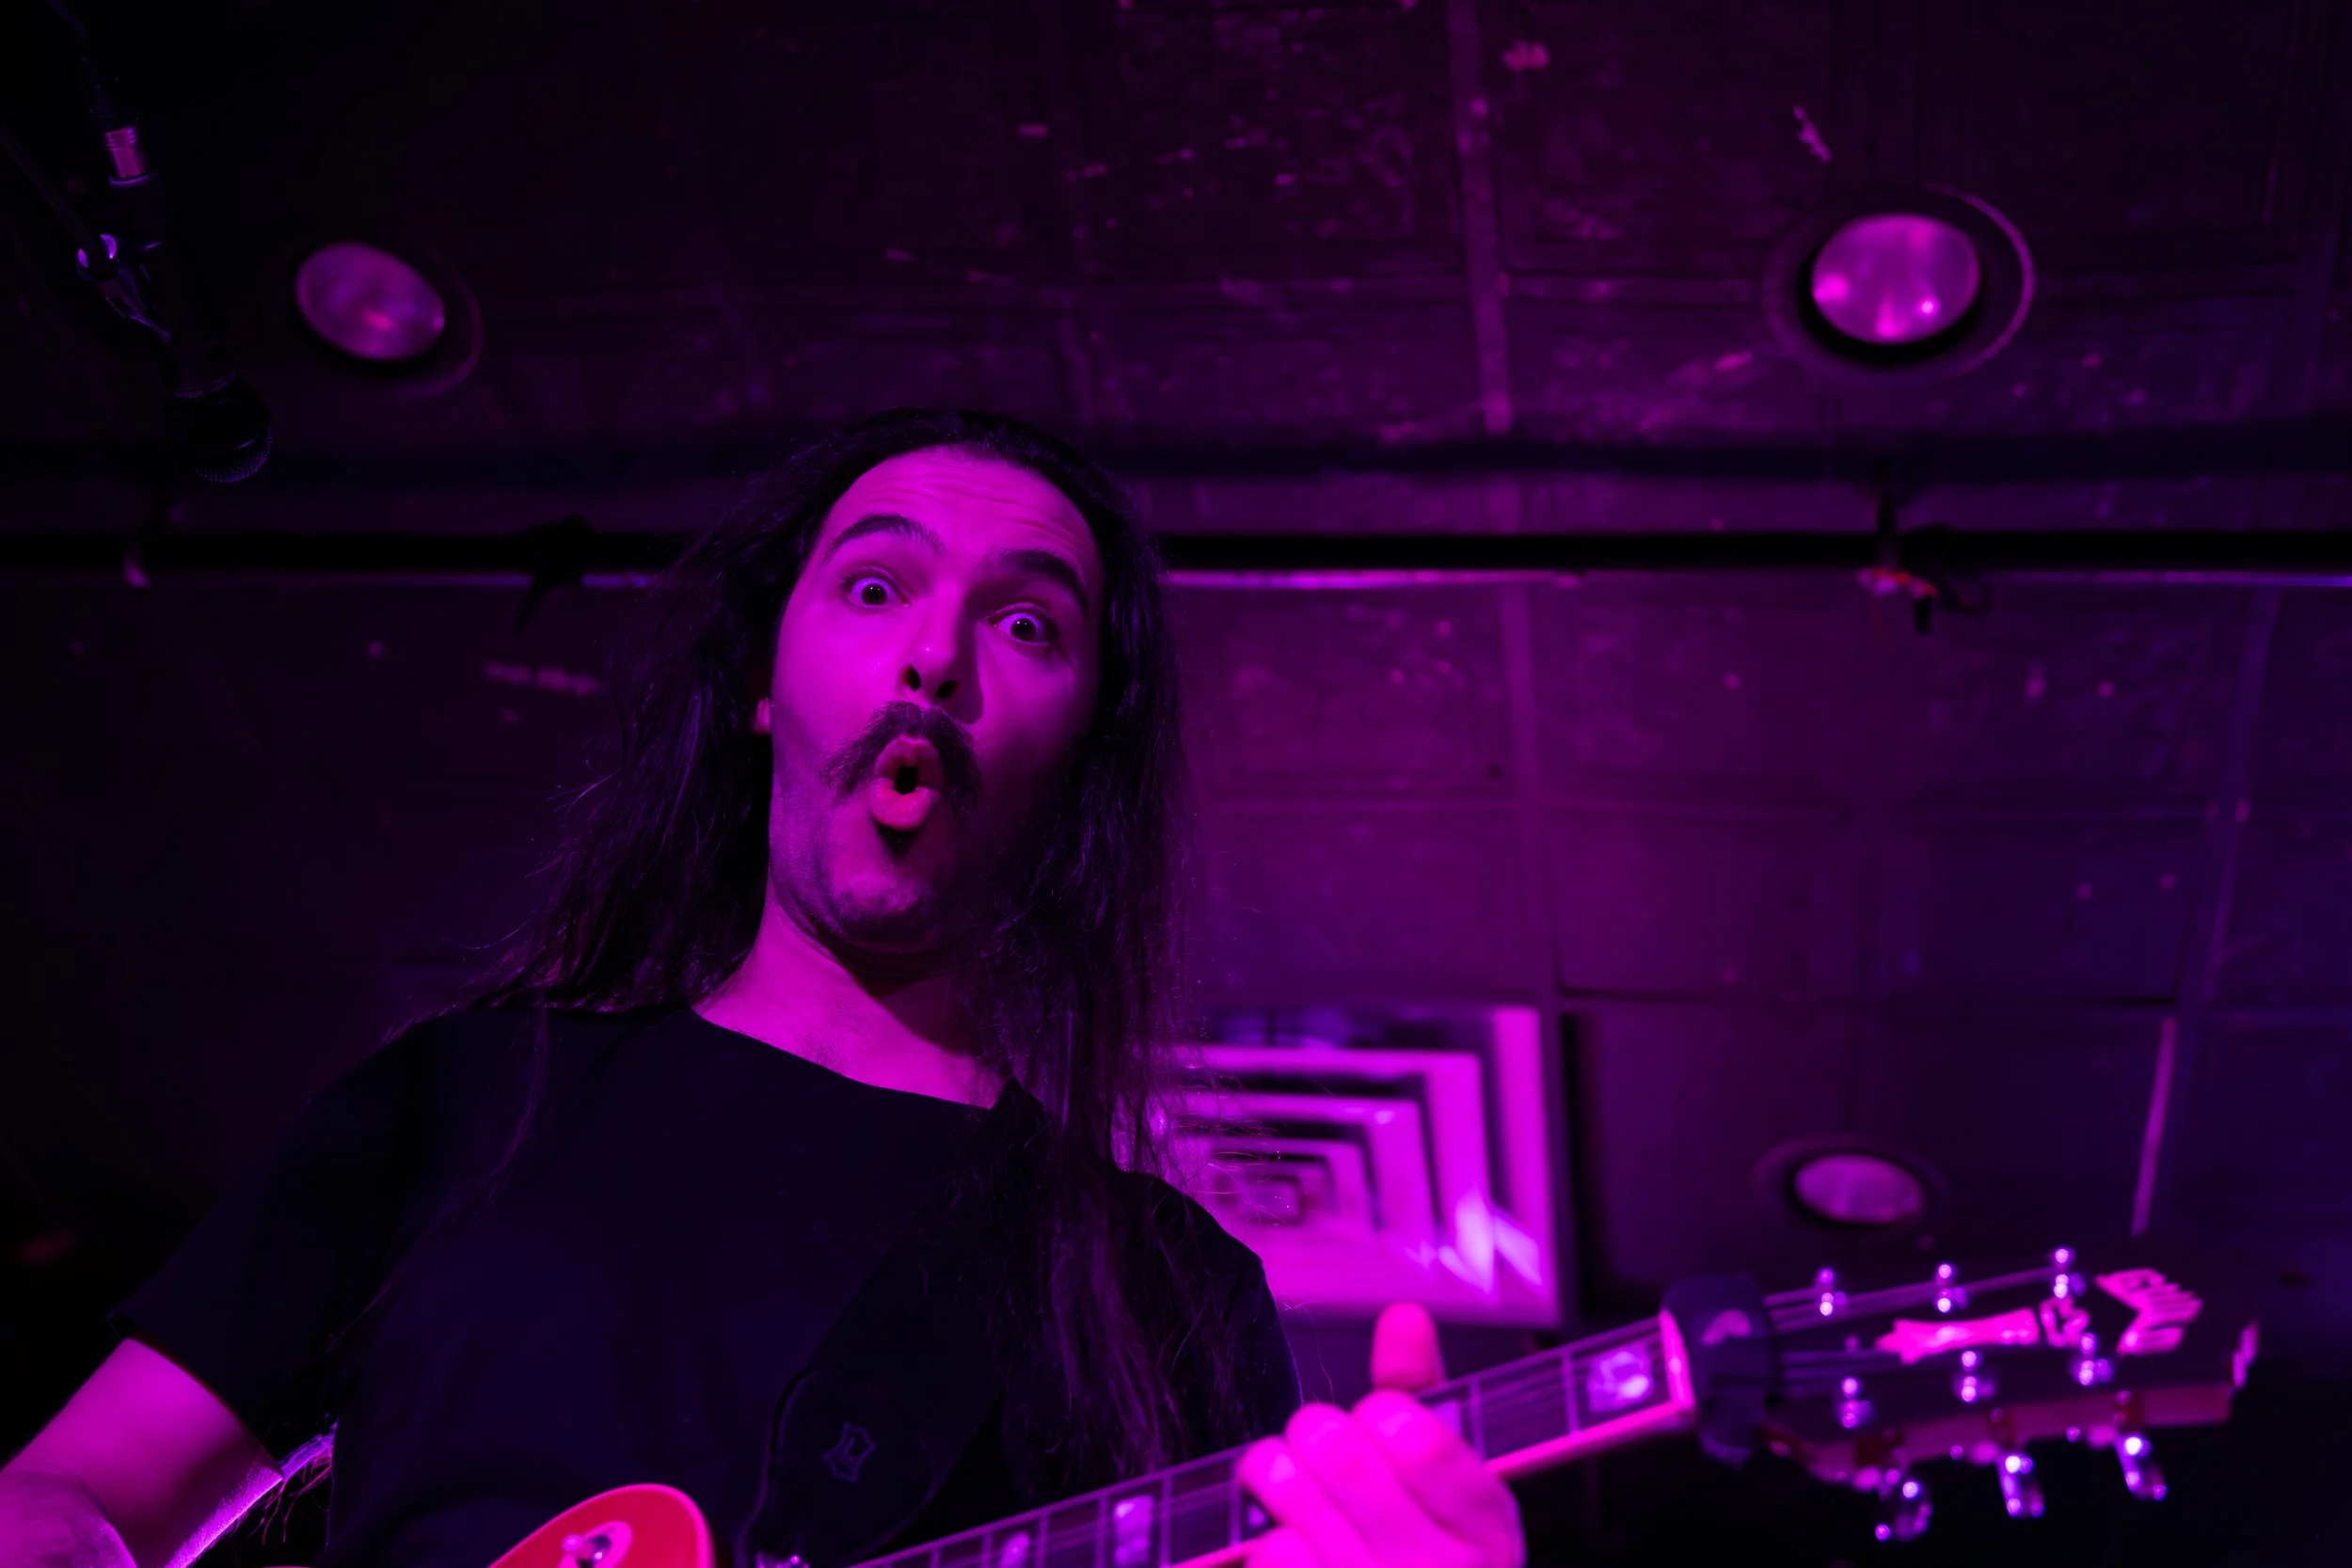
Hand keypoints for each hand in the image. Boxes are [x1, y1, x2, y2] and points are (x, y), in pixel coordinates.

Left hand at [1237, 1302, 1524, 1567]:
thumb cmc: (1427, 1548)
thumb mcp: (1449, 1476)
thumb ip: (1424, 1394)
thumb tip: (1404, 1316)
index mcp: (1485, 1526)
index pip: (1421, 1440)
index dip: (1384, 1415)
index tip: (1379, 1424)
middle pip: (1343, 1453)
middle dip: (1318, 1431)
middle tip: (1321, 1446)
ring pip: (1289, 1487)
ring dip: (1277, 1468)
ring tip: (1291, 1479)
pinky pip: (1267, 1546)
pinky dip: (1266, 1532)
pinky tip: (1293, 1540)